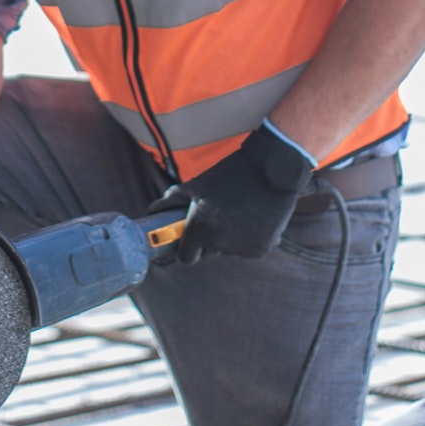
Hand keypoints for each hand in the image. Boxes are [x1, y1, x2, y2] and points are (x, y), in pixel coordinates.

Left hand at [149, 123, 314, 264]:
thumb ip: (170, 201)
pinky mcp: (262, 248)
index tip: (191, 238)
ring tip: (237, 213)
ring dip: (229, 240)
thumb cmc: (230, 174)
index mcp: (201, 226)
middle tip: (216, 219)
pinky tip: (252, 218)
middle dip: (208, 242)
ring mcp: (243, 247)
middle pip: (208, 255)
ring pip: (228, 252)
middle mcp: (220, 241)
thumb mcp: (196, 184)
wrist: (272, 168)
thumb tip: (152, 212)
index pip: (186, 257)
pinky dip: (247, 239)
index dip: (187, 248)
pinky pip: (247, 250)